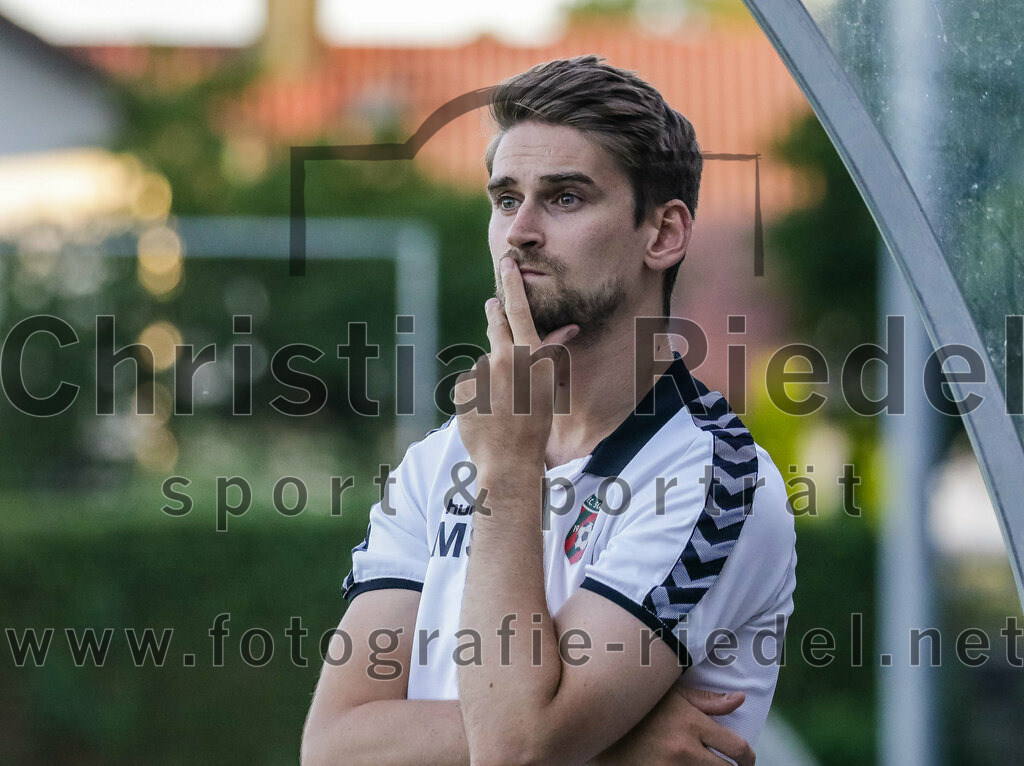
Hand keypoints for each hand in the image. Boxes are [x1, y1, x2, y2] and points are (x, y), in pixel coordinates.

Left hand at [453, 257, 577, 473]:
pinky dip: (476, 393)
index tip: (507, 262)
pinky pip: (470, 383)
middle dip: (495, 314)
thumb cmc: (537, 423)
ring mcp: (480, 373)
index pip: (519, 310)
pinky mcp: (461, 388)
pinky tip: (485, 412)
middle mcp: (503, 359)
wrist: (509, 460)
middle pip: (495, 324)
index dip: (513, 284)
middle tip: (494, 305)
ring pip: (484, 363)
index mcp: (528, 357)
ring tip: (501, 403)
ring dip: (491, 375)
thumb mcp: (549, 385)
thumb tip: (569, 327)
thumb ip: (552, 352)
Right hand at [590, 685, 754, 765]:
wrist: (595, 723)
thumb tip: (740, 699)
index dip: (748, 757)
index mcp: (690, 723)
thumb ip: (707, 700)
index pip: (737, 748)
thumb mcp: (672, 695)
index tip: (746, 759)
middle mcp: (683, 750)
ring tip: (709, 765)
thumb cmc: (638, 705)